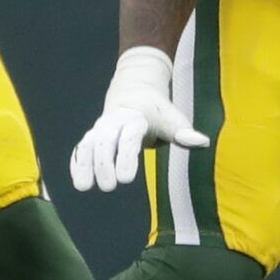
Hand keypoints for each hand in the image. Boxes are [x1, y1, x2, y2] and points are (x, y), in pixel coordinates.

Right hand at [68, 47, 209, 193]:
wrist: (135, 92)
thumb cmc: (159, 112)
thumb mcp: (173, 119)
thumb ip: (183, 133)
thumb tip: (202, 142)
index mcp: (135, 117)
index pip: (128, 136)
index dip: (125, 157)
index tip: (125, 180)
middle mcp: (114, 122)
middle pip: (104, 140)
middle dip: (103, 163)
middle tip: (109, 187)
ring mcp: (101, 129)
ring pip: (88, 143)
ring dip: (84, 164)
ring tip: (83, 186)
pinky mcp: (93, 137)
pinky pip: (81, 148)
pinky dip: (77, 163)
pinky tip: (79, 181)